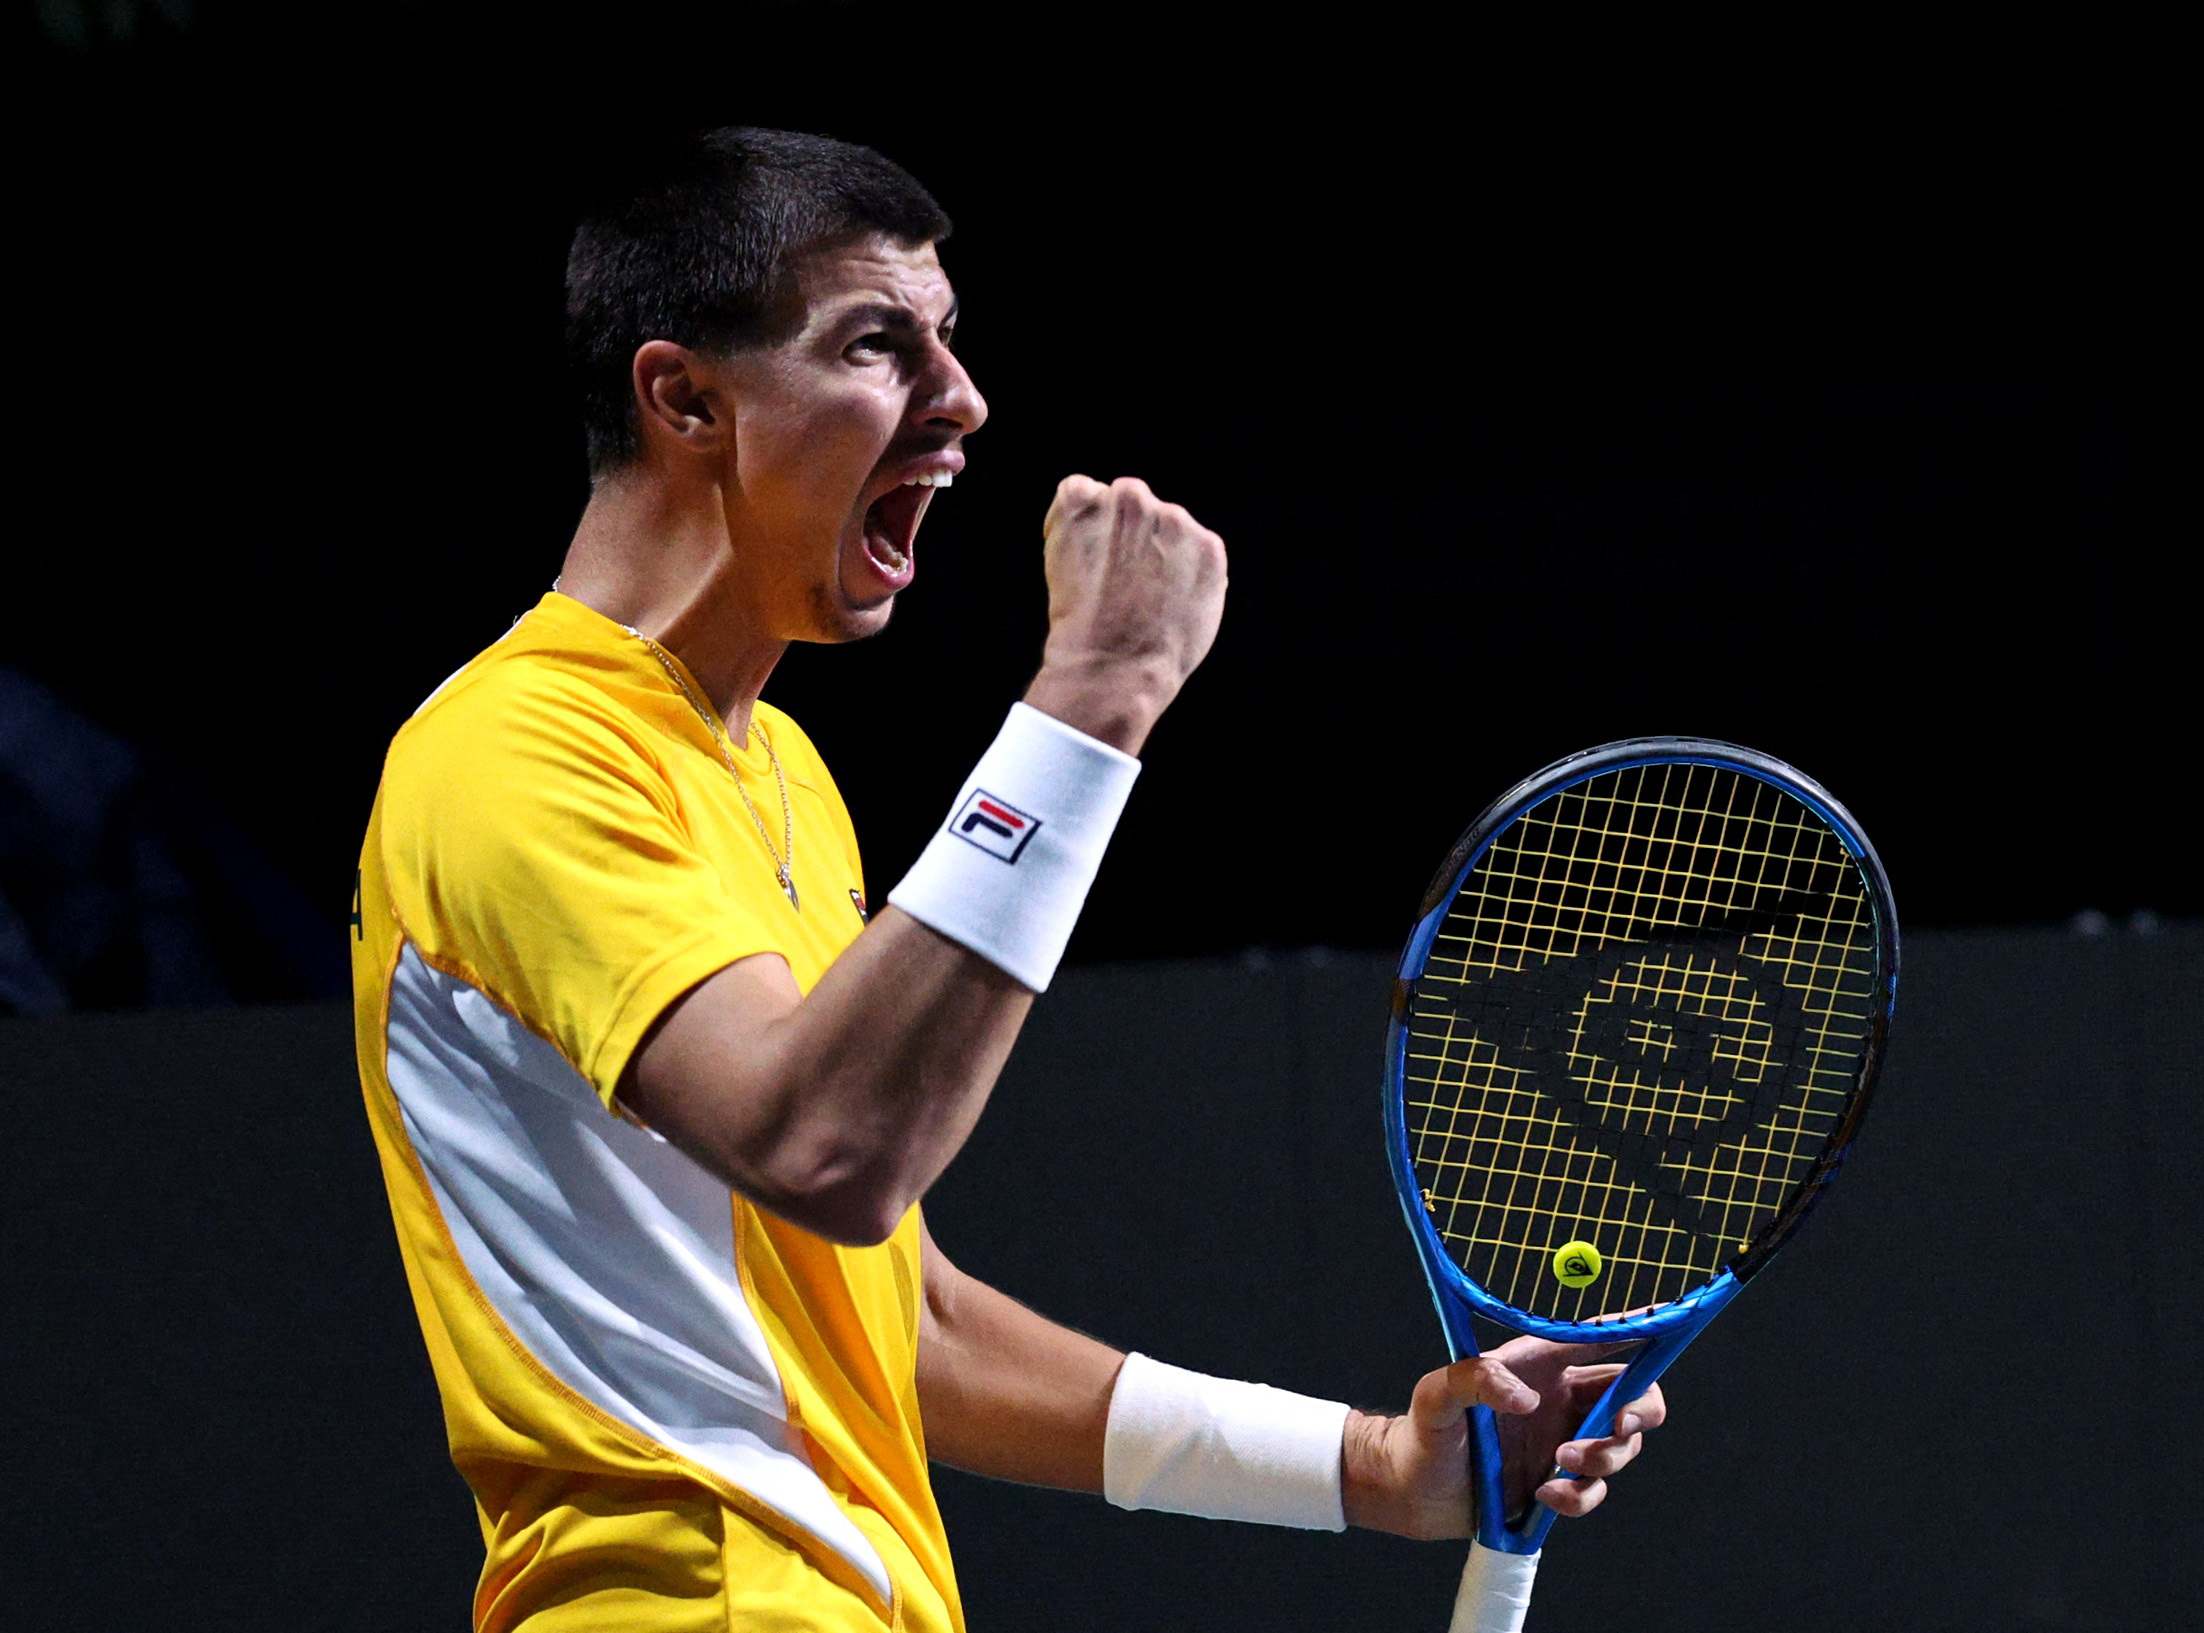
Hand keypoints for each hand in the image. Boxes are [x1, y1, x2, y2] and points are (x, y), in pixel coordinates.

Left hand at [1022, 474, 1226, 754]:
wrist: (1112, 668)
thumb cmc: (1153, 659)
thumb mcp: (1198, 618)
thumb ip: (1191, 575)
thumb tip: (1173, 560)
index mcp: (1205, 545)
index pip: (1175, 532)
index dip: (1151, 558)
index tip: (1135, 585)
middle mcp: (1172, 517)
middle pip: (1144, 511)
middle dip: (1127, 538)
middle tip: (1110, 580)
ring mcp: (1129, 508)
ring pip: (1111, 499)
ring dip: (1099, 526)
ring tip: (1090, 572)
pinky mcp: (1085, 506)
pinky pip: (1074, 491)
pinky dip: (1066, 516)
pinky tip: (1069, 551)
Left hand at [1340, 1336, 1667, 1540]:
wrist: (1410, 1492)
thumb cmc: (1421, 1433)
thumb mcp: (1435, 1396)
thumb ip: (1474, 1380)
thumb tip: (1528, 1400)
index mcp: (1538, 1364)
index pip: (1599, 1339)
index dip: (1639, 1326)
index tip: (1669, 1319)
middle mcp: (1560, 1400)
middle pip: (1632, 1393)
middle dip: (1640, 1408)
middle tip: (1618, 1425)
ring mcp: (1564, 1442)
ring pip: (1622, 1445)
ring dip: (1604, 1458)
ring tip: (1559, 1466)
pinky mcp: (1559, 1483)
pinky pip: (1594, 1490)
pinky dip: (1580, 1497)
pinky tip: (1545, 1496)